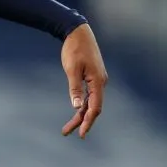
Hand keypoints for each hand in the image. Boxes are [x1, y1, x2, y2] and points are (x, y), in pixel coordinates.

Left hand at [60, 23, 107, 138]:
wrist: (77, 33)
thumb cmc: (74, 49)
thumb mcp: (72, 69)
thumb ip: (75, 88)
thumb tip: (77, 107)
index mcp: (98, 82)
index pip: (95, 107)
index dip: (88, 121)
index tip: (81, 134)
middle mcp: (100, 82)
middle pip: (93, 108)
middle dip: (81, 122)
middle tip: (66, 133)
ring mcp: (97, 80)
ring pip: (91, 102)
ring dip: (80, 115)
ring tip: (67, 128)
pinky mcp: (92, 77)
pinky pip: (89, 95)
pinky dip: (82, 105)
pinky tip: (76, 111)